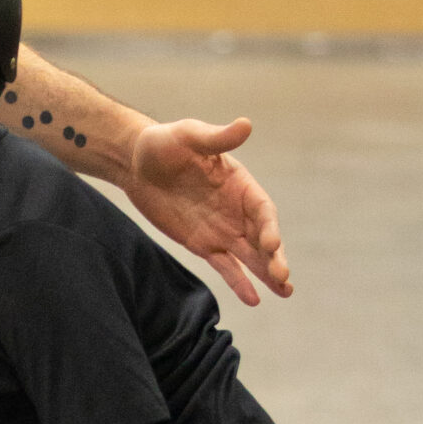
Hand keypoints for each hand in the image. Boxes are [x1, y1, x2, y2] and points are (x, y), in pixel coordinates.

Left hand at [129, 117, 291, 305]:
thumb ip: (217, 137)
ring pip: (250, 255)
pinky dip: (239, 282)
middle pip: (262, 237)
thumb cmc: (164, 143)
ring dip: (267, 273)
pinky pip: (225, 266)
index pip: (262, 209)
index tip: (271, 246)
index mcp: (240, 184)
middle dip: (274, 258)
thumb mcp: (189, 135)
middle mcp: (237, 209)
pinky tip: (253, 299)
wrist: (136, 163)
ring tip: (286, 292)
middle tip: (284, 279)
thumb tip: (246, 124)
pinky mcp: (203, 244)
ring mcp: (222, 229)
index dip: (269, 227)